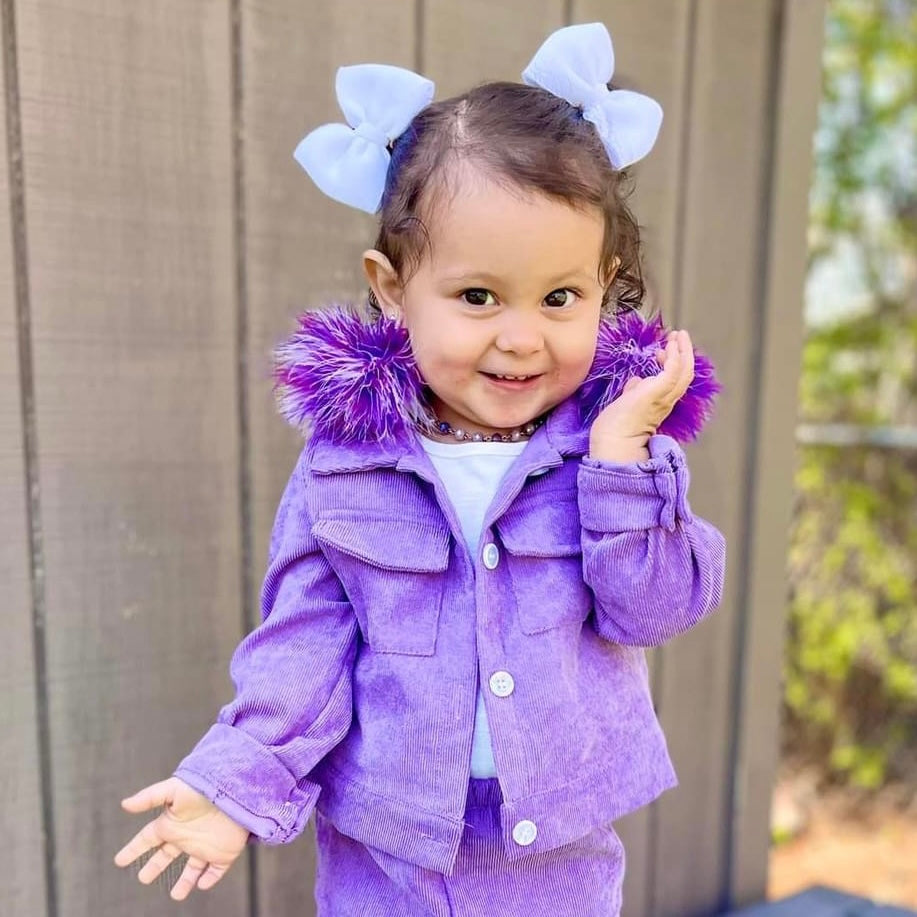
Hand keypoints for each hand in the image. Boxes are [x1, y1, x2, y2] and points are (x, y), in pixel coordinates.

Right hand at [114, 776, 249, 900]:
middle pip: (166, 855)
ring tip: (176, 895)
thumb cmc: (202, 787)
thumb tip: (124, 804)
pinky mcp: (224, 852)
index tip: (119, 860)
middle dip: (155, 866)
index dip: (133, 849)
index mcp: (172, 824)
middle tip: (143, 878)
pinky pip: (216, 870)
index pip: (147, 839)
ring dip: (185, 882)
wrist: (234, 788)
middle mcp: (187, 836)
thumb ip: (150, 797)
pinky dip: (210, 879)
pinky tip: (203, 884)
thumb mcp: (173, 790)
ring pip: (193, 868)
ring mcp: (205, 845)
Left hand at [589, 329, 694, 461]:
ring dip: (683, 350)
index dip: (671, 364)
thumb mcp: (626, 404)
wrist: (613, 442)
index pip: (673, 381)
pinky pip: (673, 371)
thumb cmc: (615, 429)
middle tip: (678, 336)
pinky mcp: (657, 393)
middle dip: (683, 353)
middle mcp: (666, 401)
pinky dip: (674, 356)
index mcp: (658, 404)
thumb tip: (636, 381)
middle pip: (685, 374)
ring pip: (684, 371)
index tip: (660, 352)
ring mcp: (663, 398)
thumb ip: (633, 392)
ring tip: (678, 335)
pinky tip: (668, 346)